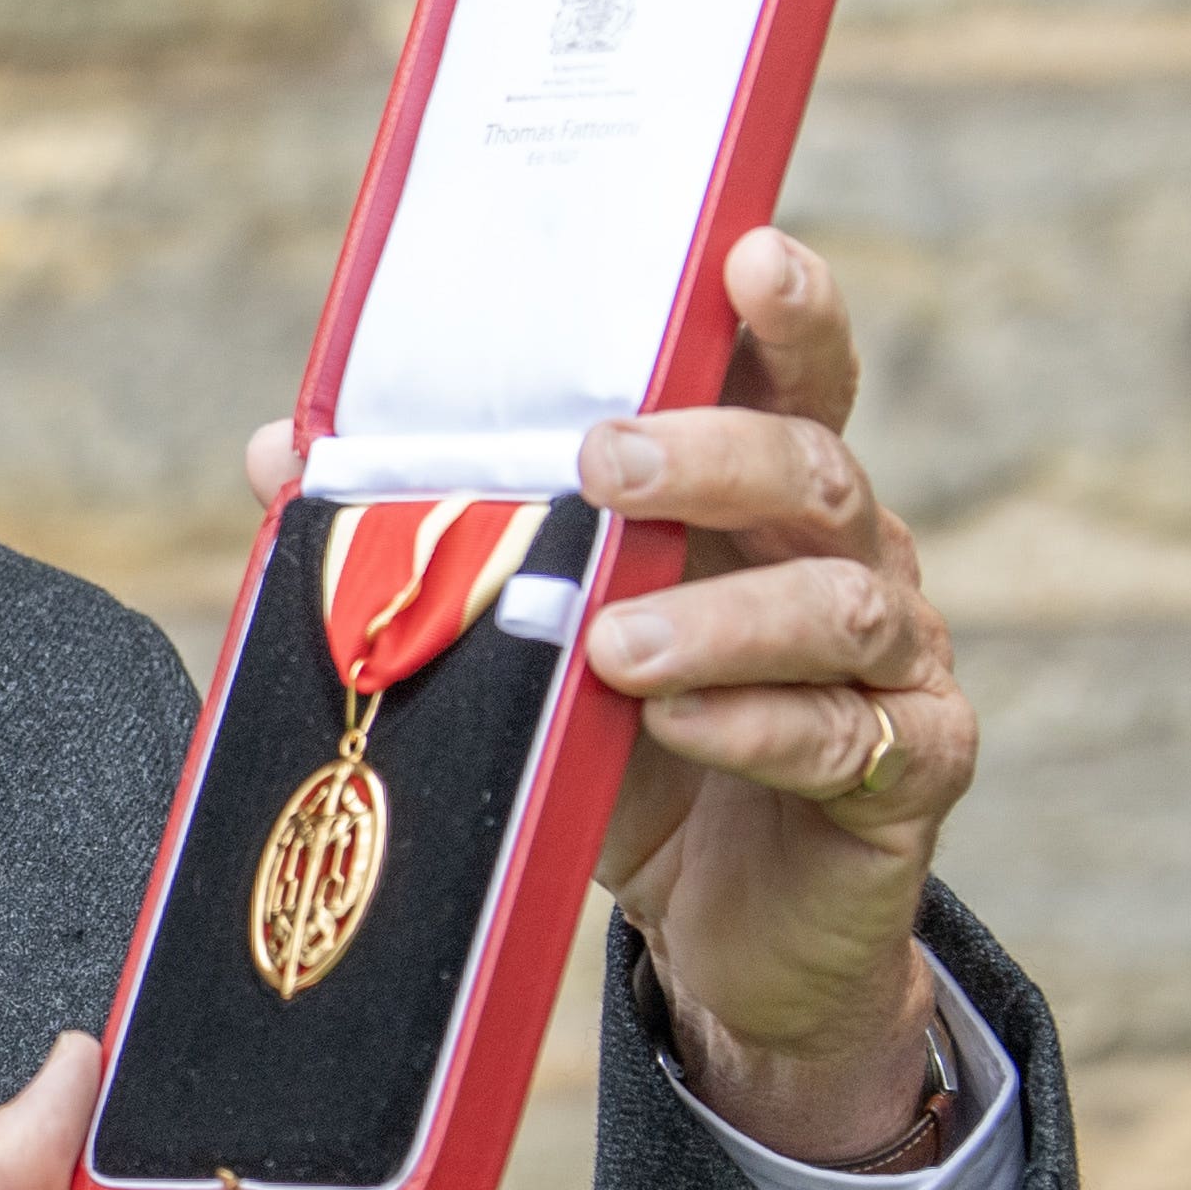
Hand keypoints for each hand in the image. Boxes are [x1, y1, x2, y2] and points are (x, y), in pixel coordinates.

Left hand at [241, 228, 972, 1164]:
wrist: (735, 935)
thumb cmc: (631, 751)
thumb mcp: (526, 644)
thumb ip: (434, 544)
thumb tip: (279, 453)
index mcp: (765, 499)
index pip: (792, 380)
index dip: (785, 313)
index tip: (743, 254)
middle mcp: (854, 556)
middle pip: (812, 470)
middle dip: (709, 455)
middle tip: (604, 462)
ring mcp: (897, 664)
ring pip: (837, 605)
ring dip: (717, 616)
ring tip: (612, 646)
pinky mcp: (911, 770)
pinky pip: (843, 736)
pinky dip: (753, 725)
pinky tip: (674, 724)